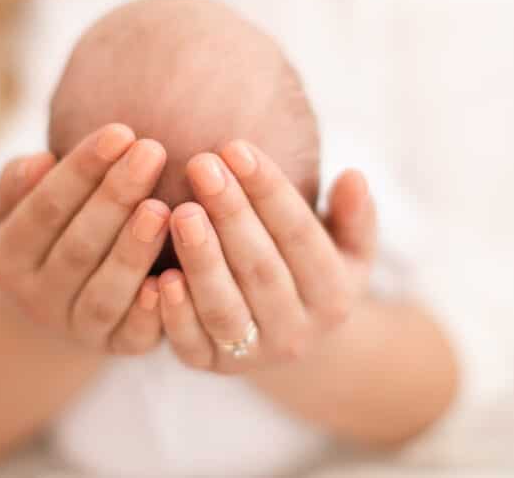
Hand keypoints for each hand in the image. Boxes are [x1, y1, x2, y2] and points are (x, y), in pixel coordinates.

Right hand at [0, 124, 168, 354]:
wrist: (54, 310)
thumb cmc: (45, 234)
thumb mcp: (13, 208)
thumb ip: (18, 183)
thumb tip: (39, 163)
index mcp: (7, 255)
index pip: (45, 207)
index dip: (81, 169)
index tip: (121, 131)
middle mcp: (36, 296)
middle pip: (79, 246)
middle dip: (115, 197)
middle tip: (152, 150)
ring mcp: (76, 327)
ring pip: (106, 291)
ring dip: (134, 250)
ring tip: (164, 208)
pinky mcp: (117, 348)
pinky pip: (134, 334)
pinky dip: (152, 311)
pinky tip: (175, 277)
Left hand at [158, 140, 377, 373]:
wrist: (292, 345)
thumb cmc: (312, 273)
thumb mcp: (348, 249)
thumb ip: (355, 215)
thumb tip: (354, 177)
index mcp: (333, 295)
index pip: (300, 235)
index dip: (269, 191)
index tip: (237, 147)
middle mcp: (297, 331)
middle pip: (261, 268)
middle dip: (230, 213)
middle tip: (201, 164)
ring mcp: (253, 354)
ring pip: (225, 307)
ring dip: (202, 260)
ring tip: (179, 212)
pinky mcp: (210, 367)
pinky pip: (191, 344)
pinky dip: (175, 314)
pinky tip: (158, 277)